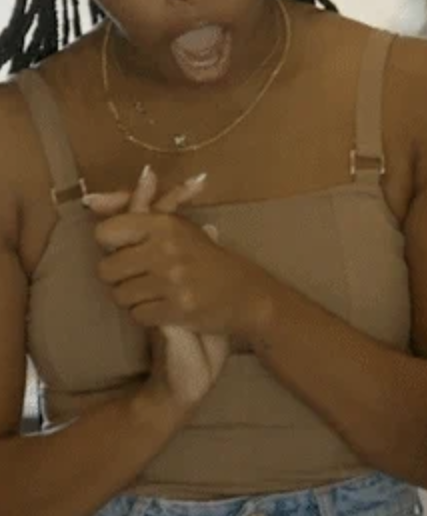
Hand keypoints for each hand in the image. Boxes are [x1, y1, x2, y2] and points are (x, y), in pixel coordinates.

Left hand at [90, 166, 274, 340]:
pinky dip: (148, 314)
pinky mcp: (176, 309)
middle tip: (144, 274)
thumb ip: (135, 208)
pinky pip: (137, 316)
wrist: (246, 294)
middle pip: (106, 269)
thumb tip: (91, 200)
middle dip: (121, 276)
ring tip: (157, 291)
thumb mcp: (177, 226)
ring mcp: (172, 281)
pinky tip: (166, 306)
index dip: (113, 244)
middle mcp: (166, 249)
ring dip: (134, 297)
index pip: (105, 232)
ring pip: (119, 295)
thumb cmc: (206, 257)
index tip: (131, 248)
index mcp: (165, 223)